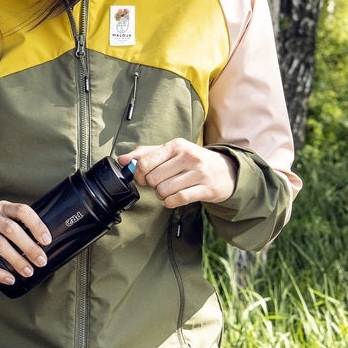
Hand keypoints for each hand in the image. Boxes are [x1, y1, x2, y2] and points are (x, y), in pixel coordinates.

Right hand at [0, 200, 50, 284]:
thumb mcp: (3, 221)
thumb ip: (20, 227)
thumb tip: (44, 246)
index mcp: (2, 208)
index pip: (22, 211)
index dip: (36, 225)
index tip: (47, 241)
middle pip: (11, 229)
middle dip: (29, 247)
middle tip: (41, 261)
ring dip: (16, 260)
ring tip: (28, 272)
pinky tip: (9, 279)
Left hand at [124, 140, 238, 208]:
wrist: (225, 170)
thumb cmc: (192, 161)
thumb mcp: (171, 151)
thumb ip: (145, 154)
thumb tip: (122, 160)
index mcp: (177, 145)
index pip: (145, 163)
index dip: (138, 174)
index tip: (143, 177)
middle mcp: (188, 157)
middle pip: (153, 179)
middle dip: (152, 186)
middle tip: (160, 183)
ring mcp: (199, 173)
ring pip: (163, 191)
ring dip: (162, 195)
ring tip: (169, 190)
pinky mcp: (206, 189)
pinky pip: (176, 200)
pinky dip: (170, 202)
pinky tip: (174, 197)